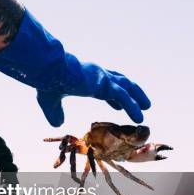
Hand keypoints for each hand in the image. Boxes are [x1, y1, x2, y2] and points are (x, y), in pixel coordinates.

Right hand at [0, 10, 150, 126]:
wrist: (48, 70)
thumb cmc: (47, 81)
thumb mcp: (50, 101)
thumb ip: (55, 112)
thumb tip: (57, 125)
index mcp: (86, 76)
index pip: (104, 84)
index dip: (113, 95)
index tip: (118, 105)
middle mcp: (97, 75)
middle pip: (120, 81)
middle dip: (131, 92)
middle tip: (141, 103)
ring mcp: (102, 78)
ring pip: (126, 87)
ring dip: (138, 97)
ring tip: (146, 108)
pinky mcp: (105, 84)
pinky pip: (124, 96)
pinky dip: (132, 106)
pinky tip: (139, 117)